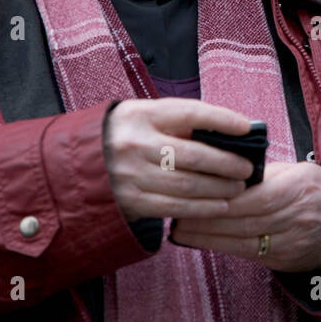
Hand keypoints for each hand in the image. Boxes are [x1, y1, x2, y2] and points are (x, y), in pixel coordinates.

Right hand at [103, 98, 257, 221]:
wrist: (73, 161)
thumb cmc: (125, 134)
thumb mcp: (145, 116)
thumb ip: (180, 122)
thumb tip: (229, 135)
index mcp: (142, 114)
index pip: (192, 113)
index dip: (223, 120)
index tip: (247, 127)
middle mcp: (136, 143)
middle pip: (194, 155)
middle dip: (227, 163)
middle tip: (246, 169)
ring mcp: (131, 174)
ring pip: (187, 184)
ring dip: (219, 188)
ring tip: (238, 188)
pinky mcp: (130, 200)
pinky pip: (173, 207)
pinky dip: (202, 208)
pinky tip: (219, 206)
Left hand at [171, 161, 320, 272]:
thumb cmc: (313, 189)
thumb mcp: (295, 170)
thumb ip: (263, 172)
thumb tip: (222, 166)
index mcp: (300, 187)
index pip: (258, 196)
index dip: (225, 198)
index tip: (197, 194)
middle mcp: (297, 217)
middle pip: (245, 221)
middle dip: (208, 219)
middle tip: (177, 214)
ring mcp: (291, 242)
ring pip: (242, 241)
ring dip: (208, 236)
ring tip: (181, 229)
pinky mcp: (283, 260)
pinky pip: (247, 254)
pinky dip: (221, 247)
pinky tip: (202, 240)